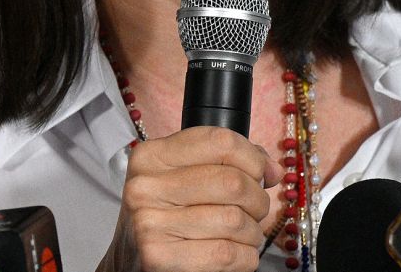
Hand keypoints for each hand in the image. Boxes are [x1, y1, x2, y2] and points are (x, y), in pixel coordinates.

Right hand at [97, 127, 280, 271]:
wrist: (129, 263)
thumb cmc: (164, 219)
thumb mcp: (179, 179)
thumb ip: (222, 163)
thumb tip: (270, 169)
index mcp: (151, 156)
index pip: (220, 141)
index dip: (253, 158)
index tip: (262, 174)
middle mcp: (145, 186)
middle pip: (232, 182)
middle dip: (257, 200)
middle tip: (254, 211)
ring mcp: (149, 222)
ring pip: (235, 220)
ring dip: (251, 233)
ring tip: (241, 236)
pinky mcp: (159, 257)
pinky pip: (228, 254)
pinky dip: (244, 258)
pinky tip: (232, 255)